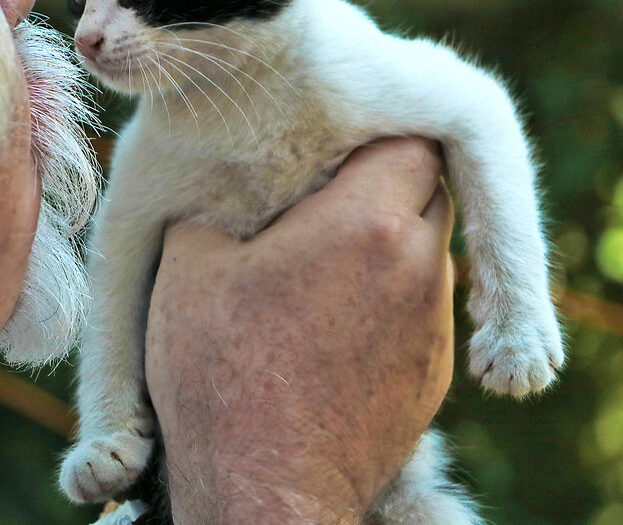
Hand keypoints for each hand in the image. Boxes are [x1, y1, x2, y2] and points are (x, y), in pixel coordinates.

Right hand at [145, 138, 454, 524]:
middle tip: (320, 197)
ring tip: (321, 266)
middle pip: (427, 191)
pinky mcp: (432, 376)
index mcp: (366, 221)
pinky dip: (388, 299)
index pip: (407, 141)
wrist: (264, 488)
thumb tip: (220, 192)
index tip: (329, 144)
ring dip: (386, 244)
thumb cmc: (222, 370)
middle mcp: (418, 266)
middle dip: (383, 184)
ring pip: (427, 252)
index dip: (370, 134)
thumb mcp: (190, 268)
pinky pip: (421, 309)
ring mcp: (432, 327)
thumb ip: (217, 208)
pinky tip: (332, 322)